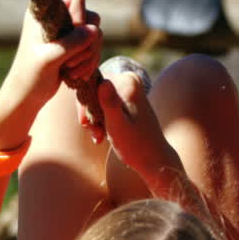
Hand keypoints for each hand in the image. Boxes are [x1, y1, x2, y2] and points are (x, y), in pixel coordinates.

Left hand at [0, 0, 101, 117]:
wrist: (28, 95)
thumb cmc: (31, 75)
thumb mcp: (50, 58)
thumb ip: (72, 43)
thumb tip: (95, 30)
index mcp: (44, 12)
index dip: (80, 16)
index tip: (71, 38)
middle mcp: (57, 18)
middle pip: (92, 18)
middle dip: (88, 43)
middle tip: (71, 62)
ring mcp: (67, 32)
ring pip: (96, 36)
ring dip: (89, 57)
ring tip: (72, 73)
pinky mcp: (75, 47)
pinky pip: (95, 49)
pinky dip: (90, 63)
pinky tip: (76, 76)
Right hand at [97, 70, 179, 185]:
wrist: (153, 159)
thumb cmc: (135, 145)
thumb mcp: (118, 125)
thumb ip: (110, 103)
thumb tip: (103, 82)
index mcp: (128, 81)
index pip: (89, 84)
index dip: (85, 105)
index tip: (87, 124)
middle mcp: (129, 80)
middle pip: (92, 91)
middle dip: (90, 113)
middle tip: (95, 132)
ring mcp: (128, 89)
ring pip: (96, 100)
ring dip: (94, 120)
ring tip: (99, 136)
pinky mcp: (126, 100)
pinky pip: (103, 105)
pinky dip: (100, 121)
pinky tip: (101, 135)